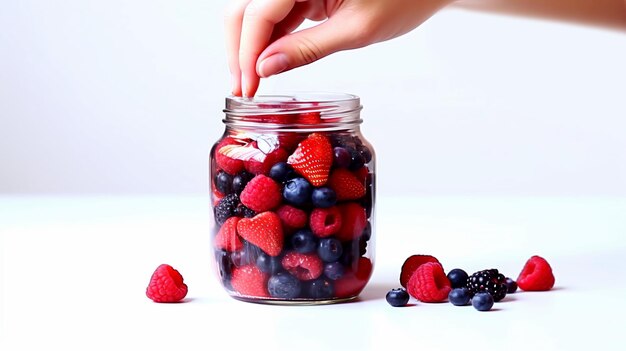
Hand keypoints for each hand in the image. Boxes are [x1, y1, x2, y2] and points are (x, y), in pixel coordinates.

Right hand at [225, 0, 453, 96]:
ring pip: (254, 13)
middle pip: (245, 9)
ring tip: (251, 82)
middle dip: (239, 50)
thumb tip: (265, 70)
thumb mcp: (355, 30)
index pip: (259, 13)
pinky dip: (267, 41)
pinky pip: (274, 15)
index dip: (247, 52)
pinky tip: (267, 65)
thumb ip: (306, 49)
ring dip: (249, 47)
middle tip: (243, 88)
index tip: (247, 87)